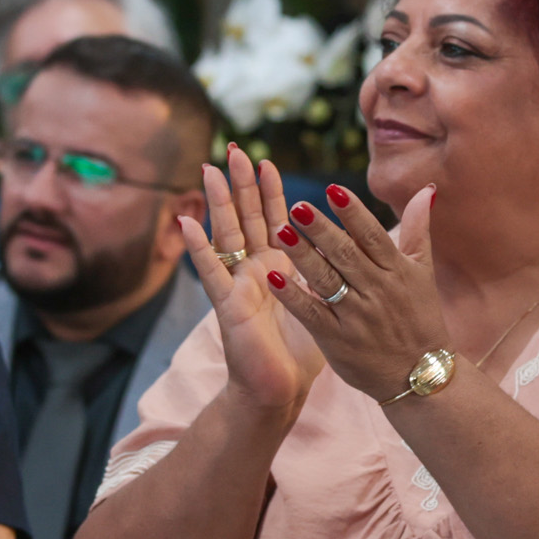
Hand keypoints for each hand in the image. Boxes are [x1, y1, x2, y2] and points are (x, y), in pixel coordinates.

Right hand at [179, 146, 325, 417]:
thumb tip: (353, 245)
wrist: (282, 389)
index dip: (270, 191)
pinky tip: (185, 223)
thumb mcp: (323, 301)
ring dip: (216, 203)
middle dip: (241, 184)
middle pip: (246, 218)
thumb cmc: (302, 350)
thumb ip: (333, 270)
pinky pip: (211, 273)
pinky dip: (198, 248)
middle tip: (236, 149)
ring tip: (208, 170)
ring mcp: (238, 285)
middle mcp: (255, 270)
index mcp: (279, 266)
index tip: (267, 160)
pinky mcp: (227, 306)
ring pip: (226, 235)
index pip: (274, 219)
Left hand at [264, 181, 451, 404]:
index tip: (333, 189)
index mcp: (397, 272)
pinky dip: (293, 296)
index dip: (353, 213)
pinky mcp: (337, 340)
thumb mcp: (423, 273)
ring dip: (302, 256)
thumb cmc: (421, 318)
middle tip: (297, 206)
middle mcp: (377, 291)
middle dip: (321, 230)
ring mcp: (356, 317)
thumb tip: (425, 190)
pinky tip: (272, 277)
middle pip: (345, 255)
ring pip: (326, 281)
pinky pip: (311, 314)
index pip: (372, 236)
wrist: (420, 375)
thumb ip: (418, 230)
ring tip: (280, 232)